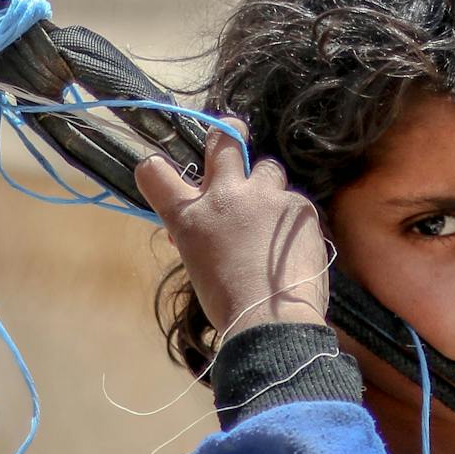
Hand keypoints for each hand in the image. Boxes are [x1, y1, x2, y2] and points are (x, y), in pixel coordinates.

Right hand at [134, 131, 330, 337]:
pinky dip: (290, 219)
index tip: (161, 171)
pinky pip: (293, 202)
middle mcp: (224, 196)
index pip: (155, 173)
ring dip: (266, 187)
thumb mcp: (198, 265)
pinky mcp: (299, 206)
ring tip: (270, 218)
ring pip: (267, 169)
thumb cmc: (228, 304)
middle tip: (232, 135)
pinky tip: (291, 245)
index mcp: (189, 216)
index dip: (156, 168)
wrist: (272, 319)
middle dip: (228, 133)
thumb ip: (200, 234)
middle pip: (224, 140)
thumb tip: (202, 227)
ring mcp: (265, 196)